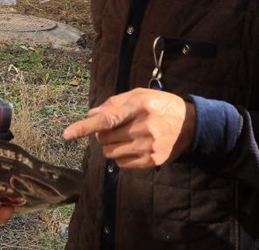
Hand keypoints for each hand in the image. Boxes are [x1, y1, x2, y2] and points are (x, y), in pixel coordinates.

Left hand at [62, 88, 194, 168]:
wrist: (190, 125)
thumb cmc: (159, 105)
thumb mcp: (139, 95)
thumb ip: (114, 103)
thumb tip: (91, 114)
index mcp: (140, 106)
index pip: (107, 119)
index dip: (85, 127)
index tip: (67, 134)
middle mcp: (144, 128)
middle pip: (105, 137)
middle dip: (102, 133)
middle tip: (115, 126)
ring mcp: (149, 147)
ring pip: (110, 152)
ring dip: (110, 145)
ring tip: (125, 135)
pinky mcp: (152, 161)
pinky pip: (122, 163)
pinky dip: (121, 155)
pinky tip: (133, 146)